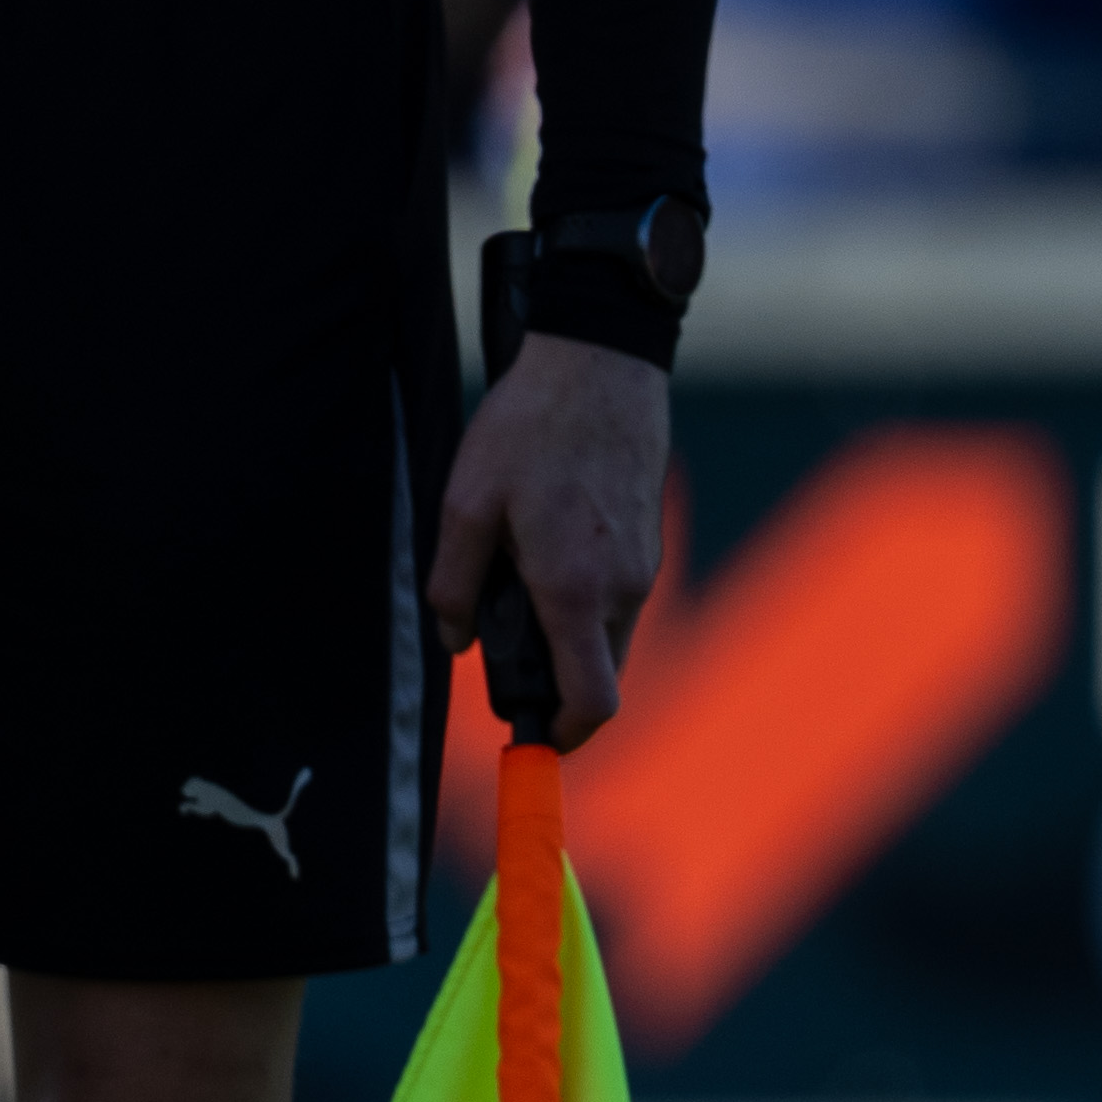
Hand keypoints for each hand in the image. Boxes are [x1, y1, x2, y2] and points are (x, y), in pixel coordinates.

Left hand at [424, 327, 670, 743]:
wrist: (601, 363)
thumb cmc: (529, 429)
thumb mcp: (465, 505)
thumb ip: (452, 585)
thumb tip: (454, 644)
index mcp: (576, 590)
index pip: (592, 701)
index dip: (562, 734)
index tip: (531, 738)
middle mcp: (624, 587)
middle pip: (600, 674)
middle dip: (555, 681)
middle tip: (500, 648)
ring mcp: (646, 563)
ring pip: (609, 634)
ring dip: (567, 635)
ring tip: (513, 582)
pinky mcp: (650, 539)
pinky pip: (618, 596)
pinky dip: (584, 599)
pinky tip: (543, 548)